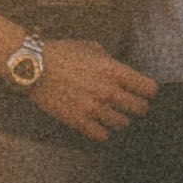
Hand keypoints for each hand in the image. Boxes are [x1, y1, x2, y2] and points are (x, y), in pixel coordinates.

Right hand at [28, 40, 156, 141]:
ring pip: (123, 124)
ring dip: (119, 119)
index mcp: (114, 71)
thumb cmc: (61, 53)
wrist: (33, 66)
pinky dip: (102, 131)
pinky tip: (97, 123)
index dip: (148, 90)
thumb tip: (118, 72)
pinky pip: (102, 135)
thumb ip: (109, 61)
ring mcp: (93, 108)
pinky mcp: (78, 120)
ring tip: (110, 114)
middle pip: (140, 109)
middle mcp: (108, 91)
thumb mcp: (90, 48)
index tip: (142, 91)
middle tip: (128, 104)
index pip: (149, 89)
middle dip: (136, 106)